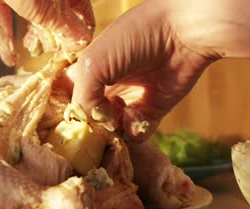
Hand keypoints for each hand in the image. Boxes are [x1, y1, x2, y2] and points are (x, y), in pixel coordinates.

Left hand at [0, 0, 94, 66]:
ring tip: (32, 55)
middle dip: (53, 38)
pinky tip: (9, 58)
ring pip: (31, 16)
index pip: (82, 14)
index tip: (73, 55)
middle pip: (57, 16)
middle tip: (52, 59)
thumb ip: (63, 26)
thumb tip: (80, 43)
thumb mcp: (45, 8)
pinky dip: (7, 36)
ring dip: (31, 38)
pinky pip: (6, 17)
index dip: (80, 36)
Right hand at [72, 0, 215, 140]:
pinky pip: (135, 134)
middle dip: (90, 125)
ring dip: (112, 127)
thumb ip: (81, 99)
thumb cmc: (134, 38)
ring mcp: (127, 100)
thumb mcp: (93, 64)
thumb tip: (93, 124)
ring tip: (120, 111)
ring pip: (110, 130)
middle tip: (95, 121)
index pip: (66, 96)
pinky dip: (134, 129)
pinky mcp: (150, 112)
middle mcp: (105, 87)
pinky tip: (137, 114)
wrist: (183, 33)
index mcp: (87, 70)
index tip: (67, 119)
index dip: (66, 110)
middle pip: (88, 118)